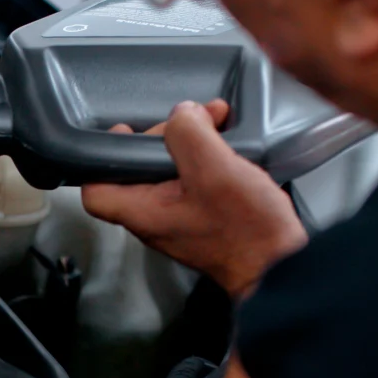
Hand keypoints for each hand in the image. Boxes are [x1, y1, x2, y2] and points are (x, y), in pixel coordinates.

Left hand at [81, 99, 307, 299]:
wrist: (281, 263)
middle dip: (163, 136)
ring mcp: (180, 216)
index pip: (97, 192)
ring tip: (218, 118)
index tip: (124, 135)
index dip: (102, 160)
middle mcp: (155, 217)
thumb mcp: (214, 170)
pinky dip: (208, 154)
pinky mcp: (204, 213)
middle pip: (137, 169)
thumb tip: (182, 114)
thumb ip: (189, 135)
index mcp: (144, 212)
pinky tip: (229, 138)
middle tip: (192, 119)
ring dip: (191, 140)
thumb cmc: (246, 228)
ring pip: (170, 170)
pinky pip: (195, 178)